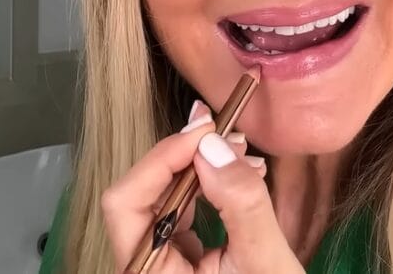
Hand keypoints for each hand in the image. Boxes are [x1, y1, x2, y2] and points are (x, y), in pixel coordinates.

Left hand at [101, 100, 303, 273]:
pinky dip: (206, 189)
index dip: (161, 159)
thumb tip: (213, 145)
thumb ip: (241, 204)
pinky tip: (240, 175)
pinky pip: (179, 216)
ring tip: (242, 151)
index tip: (206, 131)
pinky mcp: (178, 265)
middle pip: (139, 196)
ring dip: (197, 169)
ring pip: (160, 202)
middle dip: (181, 158)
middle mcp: (145, 272)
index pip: (127, 202)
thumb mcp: (265, 263)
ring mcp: (160, 268)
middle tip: (225, 131)